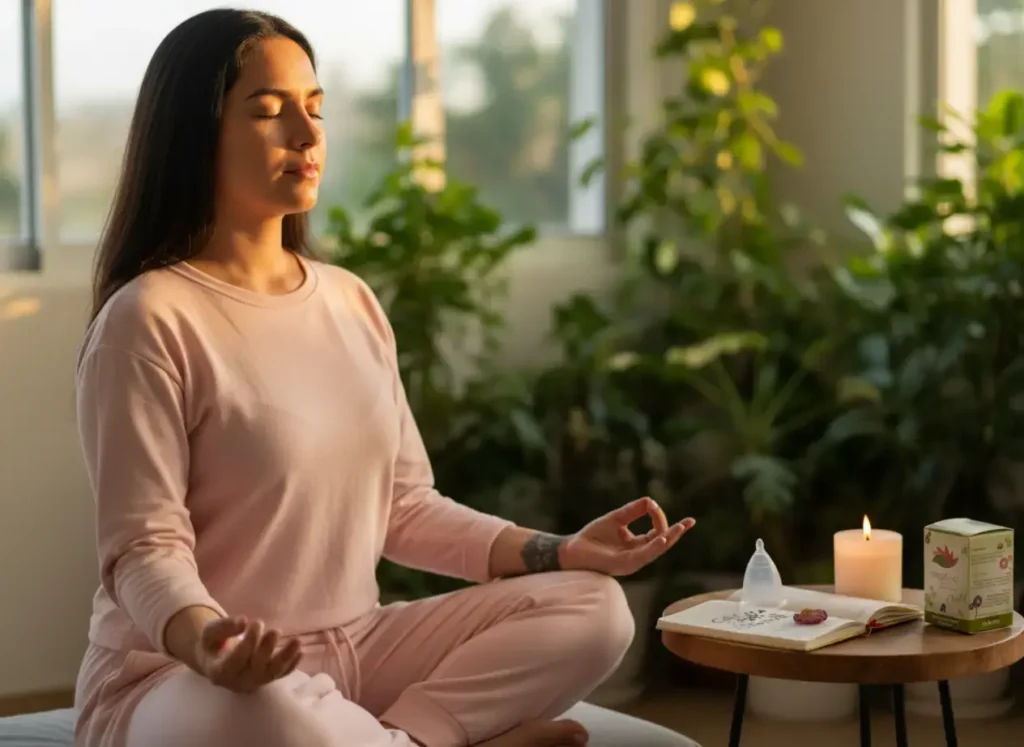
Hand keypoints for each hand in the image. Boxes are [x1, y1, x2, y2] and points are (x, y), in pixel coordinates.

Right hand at [193, 616, 301, 693]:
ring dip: (285, 658)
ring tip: (297, 641)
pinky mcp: (265, 680)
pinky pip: (280, 675)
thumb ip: (223, 627)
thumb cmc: (213, 645)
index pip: (236, 660)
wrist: (216, 662)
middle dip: (267, 650)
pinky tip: (300, 652)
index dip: (248, 642)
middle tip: (275, 631)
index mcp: (219, 672)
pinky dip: (291, 665)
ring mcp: (253, 683)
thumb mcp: (210, 633)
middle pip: (255, 669)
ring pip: (272, 674)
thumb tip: (243, 621)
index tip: (257, 622)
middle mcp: (237, 682)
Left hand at [560, 497, 694, 576]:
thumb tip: (651, 501)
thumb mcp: (615, 519)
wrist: (571, 550)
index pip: (656, 534)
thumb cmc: (592, 537)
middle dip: (676, 533)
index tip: (651, 505)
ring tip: (680, 527)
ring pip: (656, 550)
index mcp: (636, 546)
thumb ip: (632, 511)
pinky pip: (643, 555)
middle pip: (662, 543)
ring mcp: (632, 562)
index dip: (659, 518)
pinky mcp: (624, 565)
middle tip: (690, 521)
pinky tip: (661, 537)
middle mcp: (637, 556)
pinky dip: (654, 546)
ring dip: (668, 538)